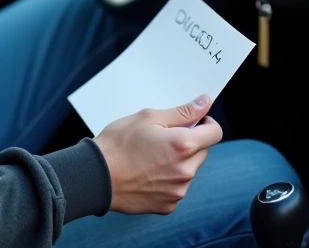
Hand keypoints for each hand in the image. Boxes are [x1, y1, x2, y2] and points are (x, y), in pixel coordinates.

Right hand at [93, 94, 222, 214]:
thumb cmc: (118, 144)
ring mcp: (178, 191)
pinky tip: (147, 173)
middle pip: (202, 152)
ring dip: (179, 162)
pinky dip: (168, 180)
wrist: (94, 177)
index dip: (206, 123)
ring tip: (150, 157)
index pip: (215, 133)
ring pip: (189, 170)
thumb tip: (205, 103)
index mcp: (183, 146)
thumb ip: (182, 112)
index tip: (195, 121)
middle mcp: (185, 171)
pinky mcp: (168, 206)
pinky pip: (177, 188)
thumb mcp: (148, 117)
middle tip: (163, 138)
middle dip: (189, 143)